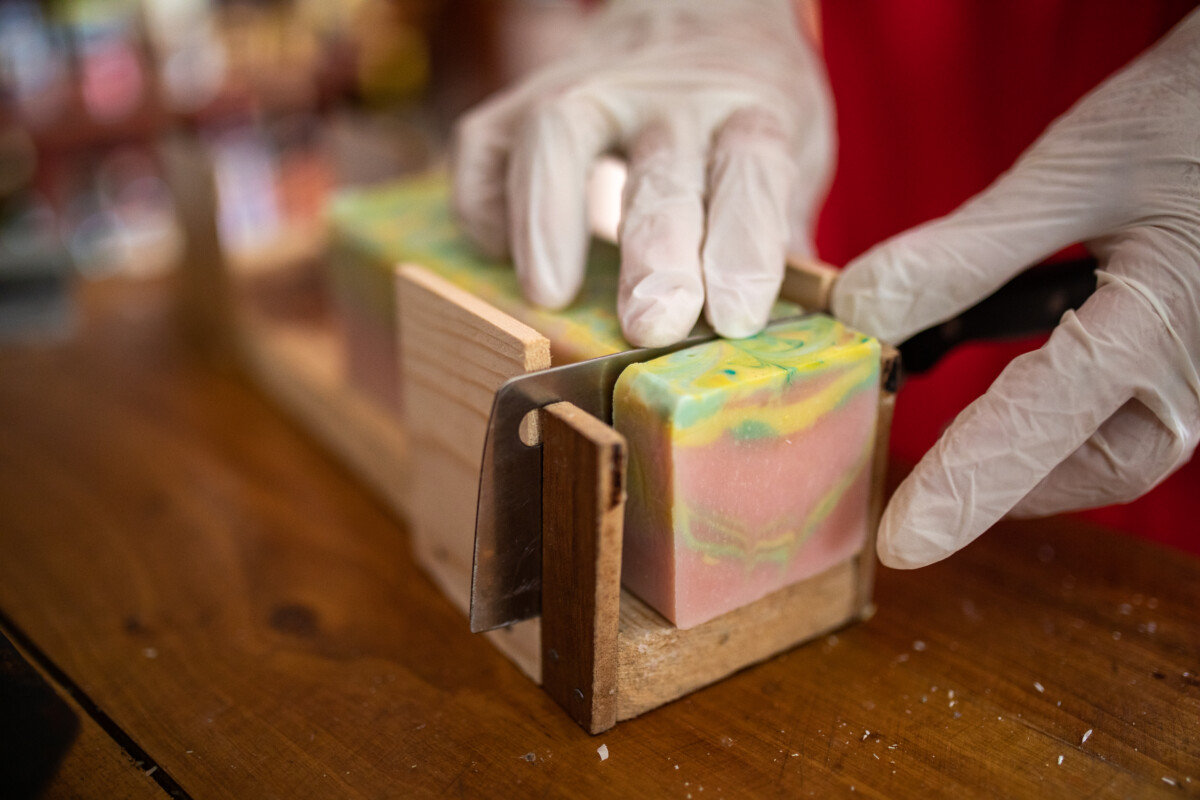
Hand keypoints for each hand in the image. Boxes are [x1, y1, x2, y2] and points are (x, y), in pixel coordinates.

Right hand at [451, 0, 832, 345]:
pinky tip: (504, 254)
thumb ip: (780, 234)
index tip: (735, 316)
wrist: (693, 11)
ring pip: (557, 137)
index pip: (752, 171)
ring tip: (549, 293)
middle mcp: (671, 96)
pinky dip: (484, 204)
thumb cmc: (742, 109)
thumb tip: (781, 336)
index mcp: (752, 112)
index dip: (743, 245)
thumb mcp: (795, 150)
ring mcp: (590, 88)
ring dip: (549, 219)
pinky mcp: (523, 97)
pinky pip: (485, 145)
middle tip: (650, 324)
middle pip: (661, 171)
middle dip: (655, 252)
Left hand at [832, 11, 1199, 568]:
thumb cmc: (1190, 113)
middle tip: (928, 496)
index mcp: (1160, 321)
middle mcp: (1199, 364)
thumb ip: (968, 250)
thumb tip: (861, 314)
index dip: (964, 486)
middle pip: (1104, 464)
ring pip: (1129, 448)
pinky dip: (1076, 415)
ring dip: (1045, 453)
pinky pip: (1145, 410)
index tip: (902, 546)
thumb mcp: (1077, 168)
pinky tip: (1035, 382)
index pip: (1038, 423)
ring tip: (972, 448)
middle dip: (1012, 481)